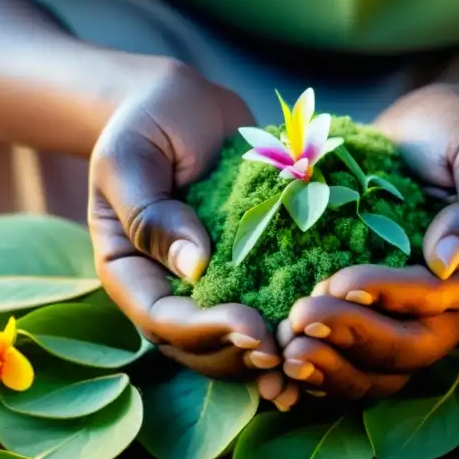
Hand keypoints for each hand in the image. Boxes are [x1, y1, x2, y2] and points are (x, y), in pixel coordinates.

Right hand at [88, 61, 283, 389]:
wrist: (184, 103)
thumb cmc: (146, 122)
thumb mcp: (131, 158)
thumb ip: (151, 213)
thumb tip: (193, 266)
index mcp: (129, 271)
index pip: (161, 320)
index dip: (206, 332)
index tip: (252, 328)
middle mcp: (167, 288)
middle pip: (200, 347)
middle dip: (244, 355)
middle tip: (290, 352)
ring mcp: (209, 284)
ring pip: (235, 341)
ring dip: (273, 354)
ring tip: (312, 354)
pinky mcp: (248, 269)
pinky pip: (267, 306)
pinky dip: (293, 323)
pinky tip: (329, 328)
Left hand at [276, 84, 458, 401]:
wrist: (429, 141)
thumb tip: (446, 259)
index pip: (434, 299)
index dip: (386, 296)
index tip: (337, 281)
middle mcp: (452, 317)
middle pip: (405, 350)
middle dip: (350, 337)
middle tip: (299, 319)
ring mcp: (414, 329)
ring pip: (378, 373)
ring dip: (331, 368)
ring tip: (286, 351)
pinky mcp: (377, 328)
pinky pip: (352, 367)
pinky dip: (320, 374)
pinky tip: (281, 365)